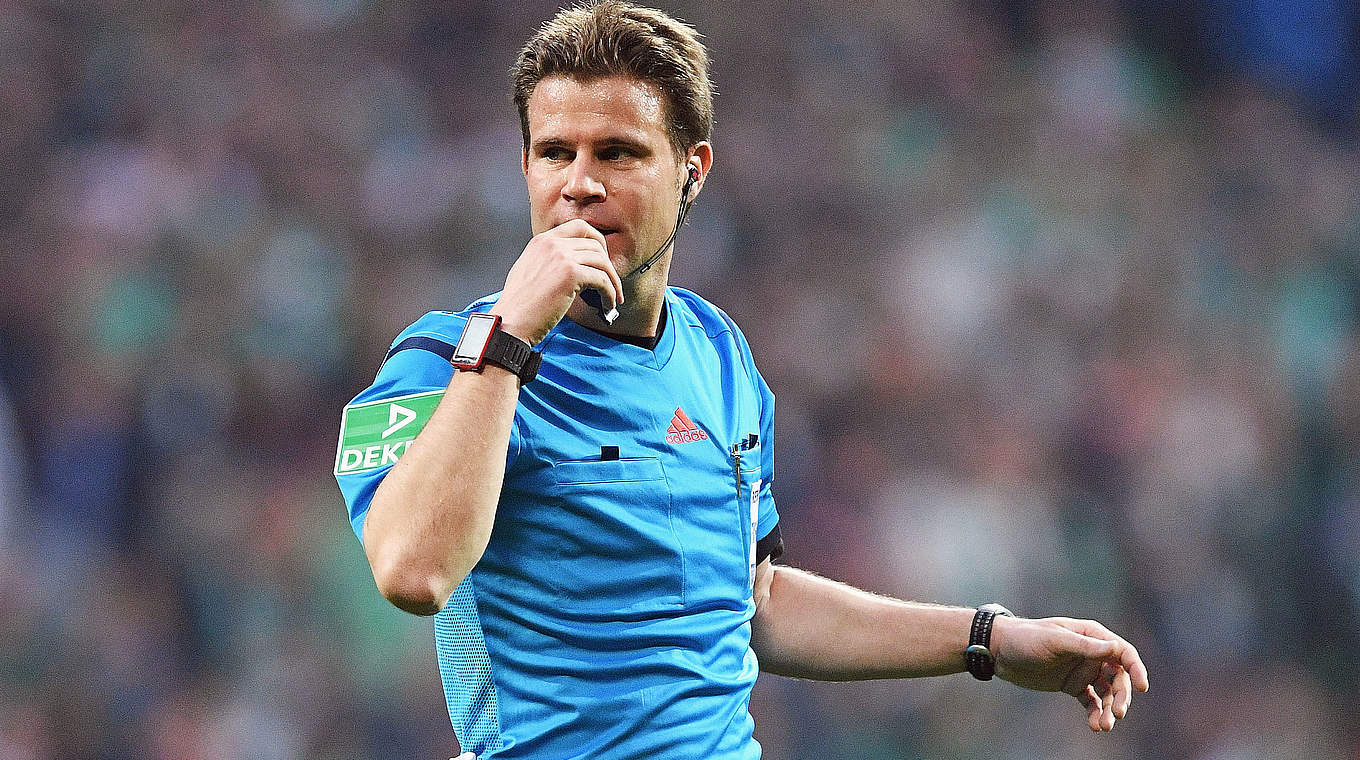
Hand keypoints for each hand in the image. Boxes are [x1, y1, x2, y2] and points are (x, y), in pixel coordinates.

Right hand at [489, 220, 623, 344]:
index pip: (580, 227)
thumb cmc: (519, 305)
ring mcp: (562, 257)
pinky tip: (607, 305)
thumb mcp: (530, 270)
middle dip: (608, 265)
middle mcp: (553, 243)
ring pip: (603, 262)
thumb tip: (576, 266)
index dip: (597, 241)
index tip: (602, 261)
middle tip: (611, 283)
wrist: (510, 321)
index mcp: (542, 240)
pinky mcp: (571, 274)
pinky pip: (603, 280)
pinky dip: (610, 293)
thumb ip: (550, 260)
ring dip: (613, 281)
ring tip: (614, 298)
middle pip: (595, 244)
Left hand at [990, 615, 1149, 731]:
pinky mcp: (1072, 685)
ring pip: (1107, 692)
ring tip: (1104, 726)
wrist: (999, 650)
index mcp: (1091, 636)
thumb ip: (1084, 646)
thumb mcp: (1054, 641)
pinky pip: (1092, 701)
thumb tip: (1115, 649)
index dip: (1135, 669)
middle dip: (1121, 696)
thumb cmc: (1026, 638)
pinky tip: (1095, 725)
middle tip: (1117, 714)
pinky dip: (1096, 713)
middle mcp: (1091, 653)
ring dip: (1110, 709)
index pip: (1122, 652)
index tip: (1142, 687)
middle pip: (1118, 677)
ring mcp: (1083, 670)